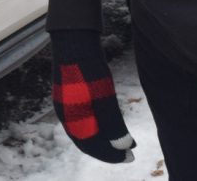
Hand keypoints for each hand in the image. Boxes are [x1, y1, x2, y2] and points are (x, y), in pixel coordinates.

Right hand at [50, 29, 134, 162]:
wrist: (74, 39)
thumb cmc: (89, 70)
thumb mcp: (104, 97)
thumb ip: (112, 124)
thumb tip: (124, 148)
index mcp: (72, 119)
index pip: (92, 147)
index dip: (112, 155)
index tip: (130, 156)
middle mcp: (66, 115)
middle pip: (87, 142)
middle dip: (108, 150)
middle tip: (128, 153)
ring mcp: (66, 105)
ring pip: (84, 131)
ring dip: (103, 139)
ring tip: (121, 141)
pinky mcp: (69, 95)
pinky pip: (82, 120)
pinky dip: (96, 128)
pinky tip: (106, 123)